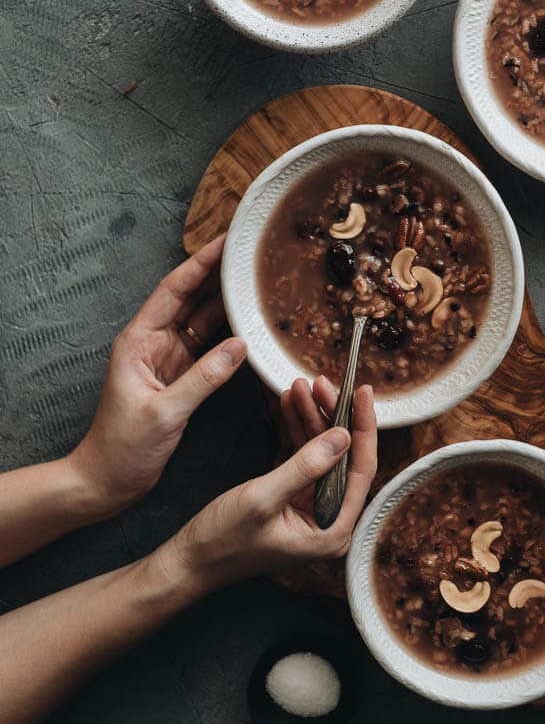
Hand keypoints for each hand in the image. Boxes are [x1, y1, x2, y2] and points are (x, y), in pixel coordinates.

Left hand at [69, 235, 246, 517]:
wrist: (107, 481)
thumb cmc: (123, 448)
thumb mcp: (165, 412)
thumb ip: (204, 378)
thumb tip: (241, 346)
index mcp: (138, 341)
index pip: (174, 289)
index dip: (200, 263)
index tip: (226, 242)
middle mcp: (153, 343)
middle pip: (190, 298)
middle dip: (219, 275)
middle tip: (251, 254)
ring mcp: (168, 359)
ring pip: (202, 320)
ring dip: (227, 302)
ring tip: (257, 281)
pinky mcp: (181, 377)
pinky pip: (209, 347)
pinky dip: (229, 334)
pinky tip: (250, 324)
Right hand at [164, 377, 377, 591]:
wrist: (190, 560)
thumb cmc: (222, 540)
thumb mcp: (263, 498)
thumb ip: (305, 466)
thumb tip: (343, 436)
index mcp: (333, 529)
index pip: (361, 469)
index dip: (364, 427)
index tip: (362, 392)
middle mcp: (330, 520)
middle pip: (343, 456)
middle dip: (331, 415)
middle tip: (319, 382)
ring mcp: (313, 509)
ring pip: (323, 451)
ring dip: (311, 417)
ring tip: (299, 386)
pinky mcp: (295, 499)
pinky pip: (304, 456)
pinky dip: (297, 430)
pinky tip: (290, 405)